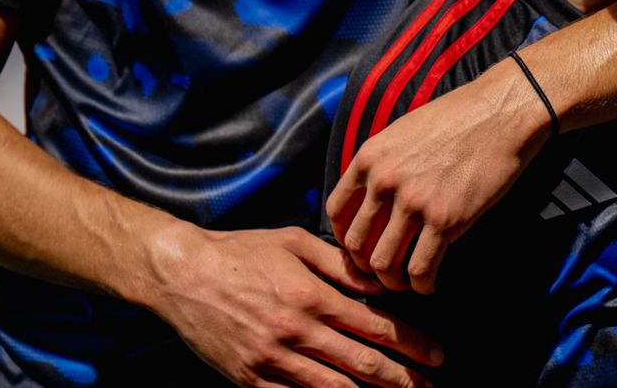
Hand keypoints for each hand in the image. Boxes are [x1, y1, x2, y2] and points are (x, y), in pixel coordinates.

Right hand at [142, 223, 440, 387]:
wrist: (181, 274)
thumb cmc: (241, 251)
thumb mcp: (294, 243)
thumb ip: (339, 265)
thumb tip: (380, 283)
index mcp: (310, 296)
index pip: (374, 325)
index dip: (410, 343)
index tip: (435, 354)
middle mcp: (294, 331)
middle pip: (360, 364)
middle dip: (401, 378)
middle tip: (428, 386)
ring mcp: (270, 360)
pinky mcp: (249, 379)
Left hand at [327, 60, 551, 293]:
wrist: (501, 113)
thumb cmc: (458, 118)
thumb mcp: (403, 131)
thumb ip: (382, 164)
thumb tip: (374, 198)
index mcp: (369, 157)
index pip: (337, 212)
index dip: (346, 238)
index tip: (361, 248)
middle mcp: (384, 181)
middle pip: (356, 244)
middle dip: (366, 267)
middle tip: (384, 272)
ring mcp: (413, 202)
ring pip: (383, 263)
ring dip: (392, 282)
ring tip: (406, 283)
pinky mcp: (444, 219)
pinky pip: (419, 268)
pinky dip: (421, 285)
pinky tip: (429, 284)